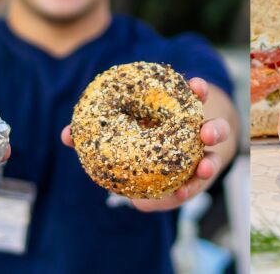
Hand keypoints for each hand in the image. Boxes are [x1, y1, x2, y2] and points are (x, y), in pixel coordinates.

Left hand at [60, 77, 230, 211]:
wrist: (158, 166)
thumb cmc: (138, 141)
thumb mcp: (123, 132)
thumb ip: (97, 133)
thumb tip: (67, 135)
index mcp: (181, 115)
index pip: (194, 99)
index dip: (198, 90)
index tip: (197, 85)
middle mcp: (196, 137)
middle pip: (212, 128)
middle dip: (213, 128)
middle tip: (205, 133)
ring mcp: (198, 160)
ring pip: (211, 159)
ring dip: (209, 163)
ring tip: (203, 168)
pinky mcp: (192, 183)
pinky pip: (193, 187)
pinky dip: (186, 190)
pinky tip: (178, 194)